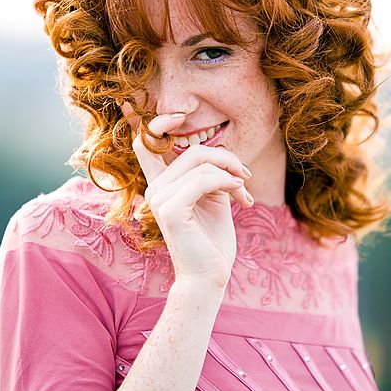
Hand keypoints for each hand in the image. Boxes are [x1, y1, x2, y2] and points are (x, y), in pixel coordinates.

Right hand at [132, 113, 253, 288]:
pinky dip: (229, 183)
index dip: (157, 123)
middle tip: (246, 176)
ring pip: (200, 162)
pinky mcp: (171, 209)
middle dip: (225, 158)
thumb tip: (222, 154)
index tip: (180, 114)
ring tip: (246, 193)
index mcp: (161, 185)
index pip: (144, 144)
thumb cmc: (213, 241)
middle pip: (190, 150)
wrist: (211, 277)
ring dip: (232, 173)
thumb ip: (210, 175)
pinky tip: (243, 200)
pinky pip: (205, 179)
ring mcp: (159, 198)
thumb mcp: (214, 199)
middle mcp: (154, 189)